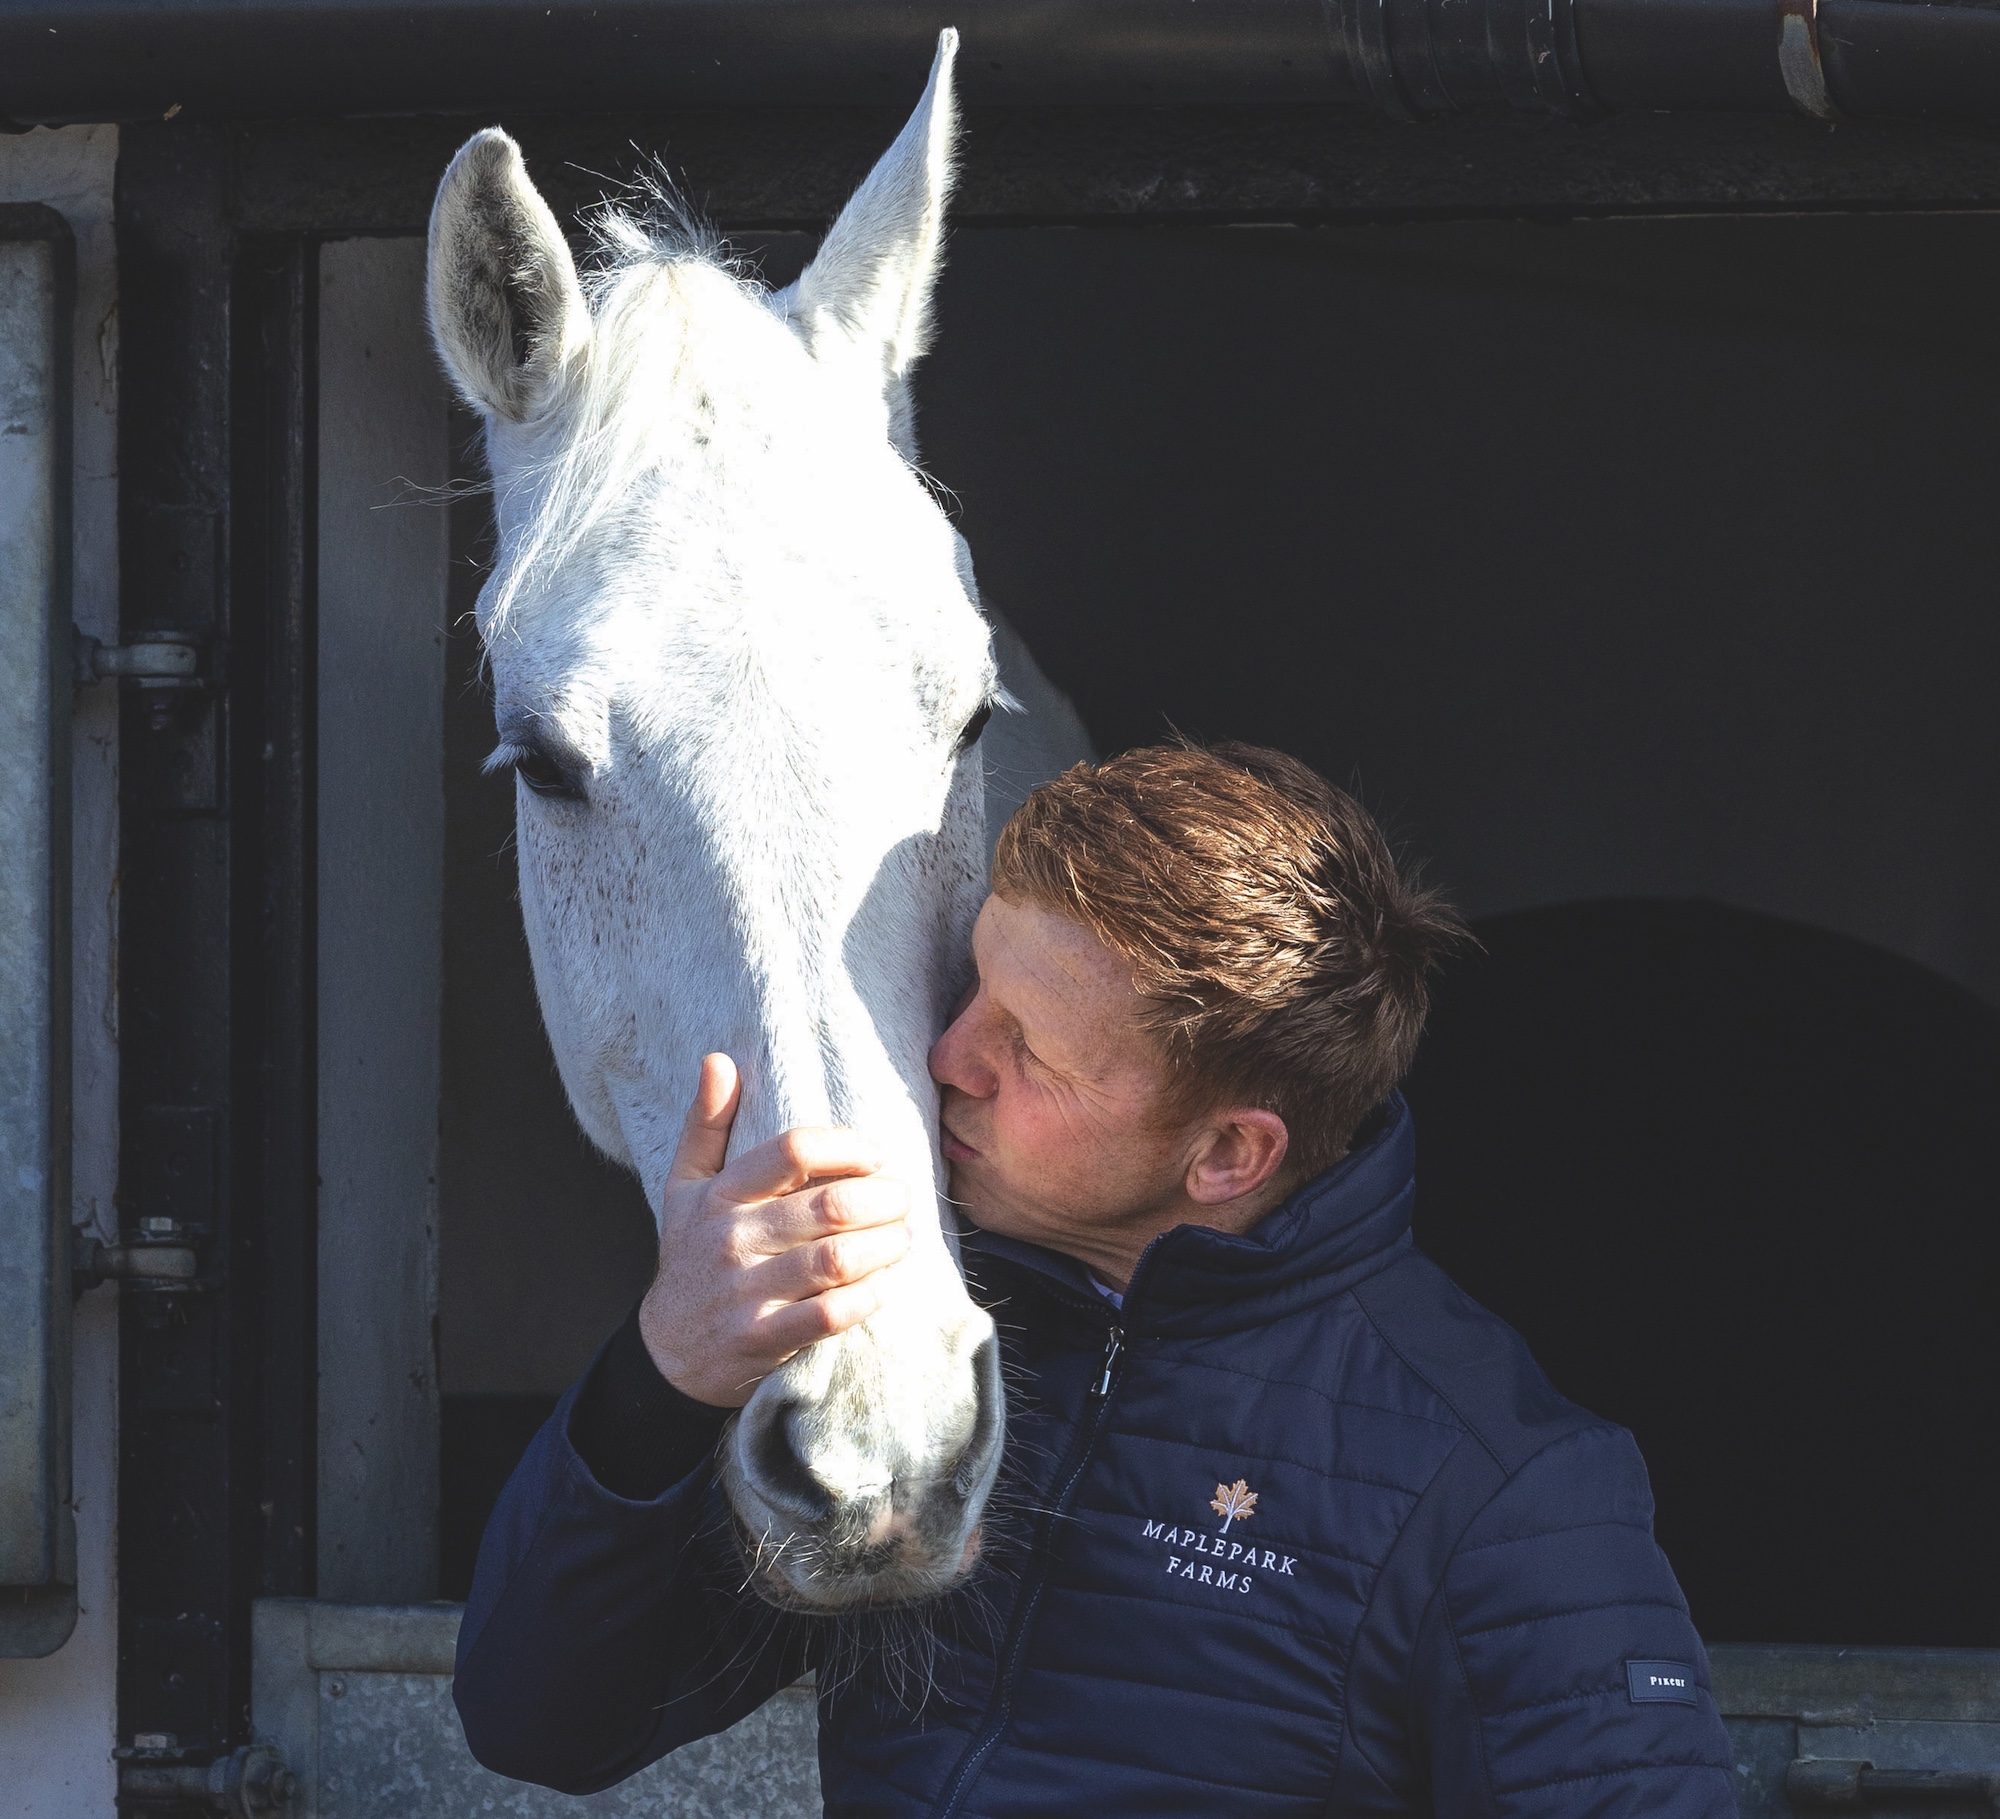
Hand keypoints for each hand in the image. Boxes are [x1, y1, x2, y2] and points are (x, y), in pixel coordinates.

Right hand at [637, 1054, 911, 1407]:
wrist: (668, 1353)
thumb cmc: (691, 1255)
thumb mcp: (685, 1186)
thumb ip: (706, 1123)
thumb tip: (719, 1060)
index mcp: (721, 1194)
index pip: (794, 1150)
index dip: (848, 1147)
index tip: (874, 1157)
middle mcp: (733, 1239)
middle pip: (830, 1207)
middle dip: (883, 1200)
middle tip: (901, 1200)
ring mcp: (748, 1292)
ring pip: (837, 1260)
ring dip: (885, 1246)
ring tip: (901, 1237)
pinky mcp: (764, 1338)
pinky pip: (831, 1314)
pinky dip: (868, 1297)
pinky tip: (881, 1285)